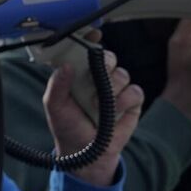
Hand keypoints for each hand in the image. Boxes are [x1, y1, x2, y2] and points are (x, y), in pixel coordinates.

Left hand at [43, 50, 143, 186]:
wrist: (87, 153)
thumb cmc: (68, 127)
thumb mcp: (55, 107)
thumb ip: (57, 85)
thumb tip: (65, 66)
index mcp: (78, 75)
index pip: (86, 51)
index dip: (91, 41)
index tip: (94, 36)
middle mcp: (98, 79)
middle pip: (109, 57)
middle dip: (105, 62)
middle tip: (99, 73)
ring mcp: (116, 89)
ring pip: (122, 74)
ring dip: (112, 88)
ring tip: (99, 105)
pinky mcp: (131, 102)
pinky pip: (135, 91)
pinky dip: (126, 100)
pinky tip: (115, 110)